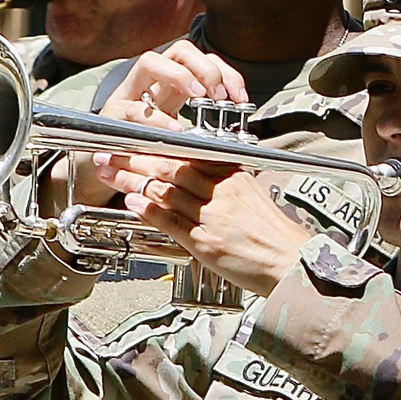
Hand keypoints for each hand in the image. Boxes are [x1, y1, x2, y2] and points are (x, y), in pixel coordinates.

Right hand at [44, 42, 248, 214]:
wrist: (105, 167)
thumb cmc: (146, 147)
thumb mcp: (181, 129)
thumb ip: (202, 119)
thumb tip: (236, 117)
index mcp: (172, 82)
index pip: (202, 58)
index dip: (226, 72)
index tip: (241, 98)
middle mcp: (150, 80)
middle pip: (180, 49)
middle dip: (205, 67)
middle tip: (219, 95)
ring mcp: (129, 92)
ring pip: (150, 61)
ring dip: (180, 76)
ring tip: (200, 98)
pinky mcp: (113, 114)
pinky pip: (134, 108)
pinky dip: (156, 118)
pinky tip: (175, 130)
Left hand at [93, 152, 310, 297]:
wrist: (290, 263)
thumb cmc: (272, 235)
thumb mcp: (251, 194)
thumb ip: (224, 181)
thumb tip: (197, 171)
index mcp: (231, 174)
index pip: (187, 151)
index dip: (157, 142)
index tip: (135, 136)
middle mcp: (220, 190)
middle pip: (170, 166)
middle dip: (134, 157)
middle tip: (109, 150)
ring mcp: (212, 215)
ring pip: (164, 190)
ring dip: (132, 180)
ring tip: (110, 173)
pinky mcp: (205, 241)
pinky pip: (171, 220)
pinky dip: (149, 209)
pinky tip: (132, 202)